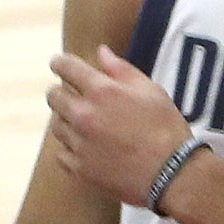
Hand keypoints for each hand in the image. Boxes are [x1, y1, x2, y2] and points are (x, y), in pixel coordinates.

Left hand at [48, 45, 190, 207]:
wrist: (169, 171)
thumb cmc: (163, 125)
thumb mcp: (150, 89)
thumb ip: (121, 69)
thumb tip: (101, 52)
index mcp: (102, 91)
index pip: (69, 69)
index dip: (60, 63)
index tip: (57, 63)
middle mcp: (83, 115)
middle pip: (54, 97)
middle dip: (59, 91)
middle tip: (68, 93)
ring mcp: (78, 143)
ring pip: (56, 125)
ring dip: (64, 119)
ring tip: (79, 121)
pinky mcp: (78, 169)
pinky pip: (61, 153)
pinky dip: (68, 147)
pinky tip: (82, 145)